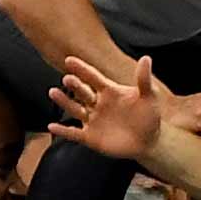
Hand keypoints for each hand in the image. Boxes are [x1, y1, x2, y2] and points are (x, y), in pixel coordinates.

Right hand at [46, 54, 166, 160]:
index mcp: (109, 91)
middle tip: (68, 79)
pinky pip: (74, 133)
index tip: (70, 60)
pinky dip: (63, 131)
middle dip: (75, 86)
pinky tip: (52, 126)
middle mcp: (97, 104)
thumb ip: (144, 79)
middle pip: (83, 92)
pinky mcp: (90, 137)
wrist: (148, 141)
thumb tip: (146, 58)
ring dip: (64, 102)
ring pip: (74, 109)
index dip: (82, 69)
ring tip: (54, 92)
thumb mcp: (149, 97)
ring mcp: (92, 120)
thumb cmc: (148, 117)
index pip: (93, 77)